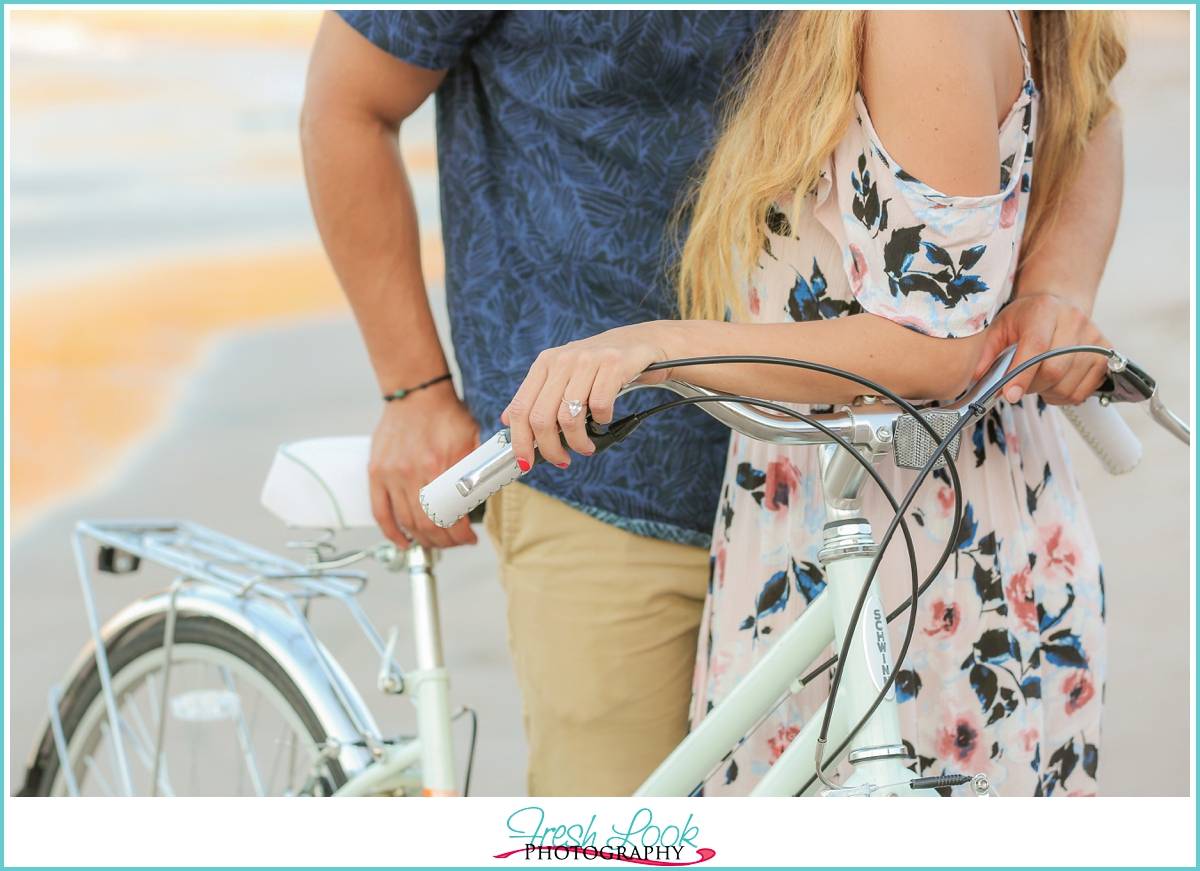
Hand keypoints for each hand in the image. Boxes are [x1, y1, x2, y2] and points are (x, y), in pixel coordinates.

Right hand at [369, 382, 479, 548]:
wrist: (417, 393)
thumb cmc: (447, 414)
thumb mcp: (474, 436)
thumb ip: (481, 465)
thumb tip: (493, 490)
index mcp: (441, 464)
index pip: (450, 515)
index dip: (461, 535)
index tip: (469, 538)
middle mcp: (414, 472)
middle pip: (428, 524)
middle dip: (444, 541)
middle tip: (454, 543)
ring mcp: (392, 473)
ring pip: (407, 521)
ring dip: (423, 539)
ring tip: (436, 542)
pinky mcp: (376, 472)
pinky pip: (380, 511)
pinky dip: (391, 532)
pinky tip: (404, 543)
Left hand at [501, 323, 673, 468]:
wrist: (642, 342)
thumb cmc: (601, 365)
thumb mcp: (564, 375)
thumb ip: (537, 396)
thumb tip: (506, 420)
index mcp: (544, 364)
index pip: (520, 408)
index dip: (520, 441)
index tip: (525, 463)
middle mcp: (562, 360)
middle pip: (541, 418)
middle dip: (550, 449)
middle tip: (562, 460)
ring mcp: (587, 360)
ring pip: (569, 417)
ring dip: (578, 442)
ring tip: (586, 447)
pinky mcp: (613, 364)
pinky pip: (599, 406)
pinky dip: (602, 421)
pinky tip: (605, 419)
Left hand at [973, 294, 1110, 405]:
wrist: (1059, 305)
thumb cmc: (1025, 319)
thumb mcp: (999, 327)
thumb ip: (985, 351)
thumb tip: (976, 376)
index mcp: (1045, 309)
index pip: (1037, 347)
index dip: (1022, 374)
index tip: (1009, 394)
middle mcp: (1075, 320)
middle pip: (1053, 370)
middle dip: (1030, 386)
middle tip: (1018, 383)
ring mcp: (1094, 338)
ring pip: (1067, 385)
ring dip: (1046, 392)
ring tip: (1036, 379)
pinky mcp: (1106, 354)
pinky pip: (1082, 392)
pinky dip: (1063, 396)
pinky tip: (1053, 383)